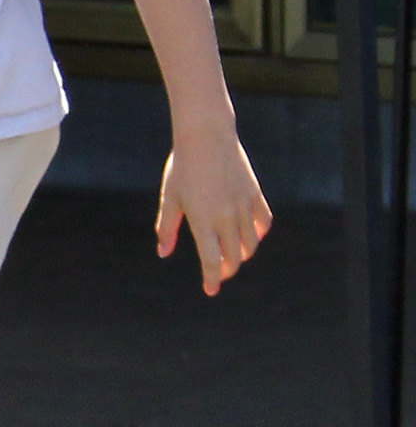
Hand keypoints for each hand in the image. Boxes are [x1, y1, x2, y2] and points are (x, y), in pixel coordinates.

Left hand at [155, 131, 272, 295]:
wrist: (206, 137)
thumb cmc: (182, 167)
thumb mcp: (170, 197)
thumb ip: (168, 227)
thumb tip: (163, 253)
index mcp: (202, 220)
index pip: (210, 260)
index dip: (212, 279)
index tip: (210, 290)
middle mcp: (226, 217)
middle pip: (234, 257)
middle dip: (226, 269)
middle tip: (218, 273)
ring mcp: (243, 206)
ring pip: (250, 243)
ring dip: (242, 254)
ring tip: (231, 255)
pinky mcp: (255, 194)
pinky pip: (263, 222)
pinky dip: (258, 233)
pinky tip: (250, 236)